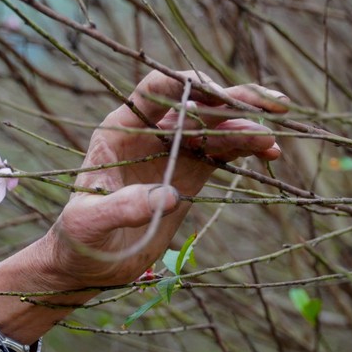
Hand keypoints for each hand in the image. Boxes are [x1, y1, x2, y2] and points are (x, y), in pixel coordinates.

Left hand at [0, 70, 287, 342]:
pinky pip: (222, 154)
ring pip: (215, 128)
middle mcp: (150, 134)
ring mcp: (173, 153)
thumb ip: (122, 207)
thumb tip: (167, 197)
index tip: (219, 95)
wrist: (89, 265)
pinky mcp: (190, 175)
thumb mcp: (89, 223)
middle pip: (196, 104)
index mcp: (121, 130)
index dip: (189, 86)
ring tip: (273, 142)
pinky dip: (245, 151)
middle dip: (233, 101)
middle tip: (270, 104)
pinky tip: (269, 154)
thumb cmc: (78, 239)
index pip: (157, 91)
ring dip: (246, 129)